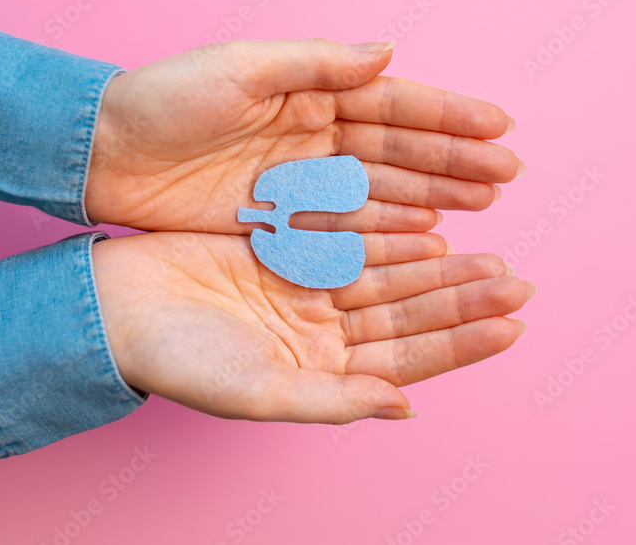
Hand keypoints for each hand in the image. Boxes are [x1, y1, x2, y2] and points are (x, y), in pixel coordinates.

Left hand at [84, 39, 522, 232]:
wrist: (104, 154)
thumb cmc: (165, 101)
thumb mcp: (238, 70)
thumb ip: (314, 63)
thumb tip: (387, 53)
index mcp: (309, 91)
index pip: (393, 102)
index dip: (447, 114)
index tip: (499, 125)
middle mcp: (313, 134)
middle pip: (399, 148)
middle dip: (454, 159)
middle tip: (507, 175)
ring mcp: (300, 179)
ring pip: (382, 186)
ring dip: (433, 194)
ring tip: (483, 205)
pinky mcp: (279, 218)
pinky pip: (346, 223)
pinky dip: (387, 228)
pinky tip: (425, 234)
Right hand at [93, 232, 532, 423]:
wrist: (116, 308)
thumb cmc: (178, 361)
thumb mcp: (256, 392)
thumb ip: (333, 401)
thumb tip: (404, 406)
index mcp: (321, 376)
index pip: (407, 361)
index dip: (460, 344)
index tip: (513, 326)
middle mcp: (323, 336)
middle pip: (410, 316)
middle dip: (464, 300)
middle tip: (519, 282)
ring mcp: (308, 294)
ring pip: (390, 278)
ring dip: (439, 269)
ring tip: (490, 255)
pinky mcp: (289, 255)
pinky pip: (354, 244)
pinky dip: (391, 237)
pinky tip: (430, 229)